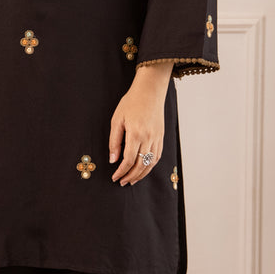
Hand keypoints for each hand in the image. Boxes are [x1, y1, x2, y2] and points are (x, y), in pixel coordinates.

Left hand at [109, 63, 171, 185]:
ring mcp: (157, 138)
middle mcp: (148, 138)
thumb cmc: (131, 103)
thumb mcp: (117, 120)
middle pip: (141, 165)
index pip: (129, 160)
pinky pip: (157, 156)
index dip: (121, 171)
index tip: (115, 177)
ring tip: (132, 180)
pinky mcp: (161, 136)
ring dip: (141, 174)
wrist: (150, 91)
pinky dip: (150, 166)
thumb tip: (113, 160)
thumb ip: (114, 141)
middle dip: (131, 176)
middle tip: (122, 182)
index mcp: (136, 133)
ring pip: (151, 163)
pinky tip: (143, 169)